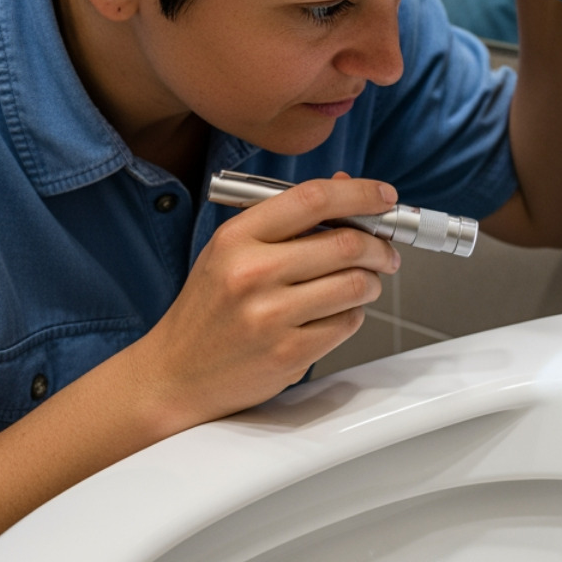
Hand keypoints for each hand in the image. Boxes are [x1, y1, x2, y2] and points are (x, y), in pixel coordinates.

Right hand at [132, 172, 399, 429]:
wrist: (175, 374)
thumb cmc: (209, 308)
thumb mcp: (234, 250)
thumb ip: (288, 219)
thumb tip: (346, 187)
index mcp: (237, 237)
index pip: (313, 199)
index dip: (360, 194)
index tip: (384, 197)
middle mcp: (252, 273)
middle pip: (346, 244)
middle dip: (379, 246)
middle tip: (385, 252)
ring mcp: (271, 315)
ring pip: (356, 284)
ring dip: (371, 282)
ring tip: (361, 284)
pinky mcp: (289, 352)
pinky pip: (348, 322)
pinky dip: (352, 315)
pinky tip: (333, 314)